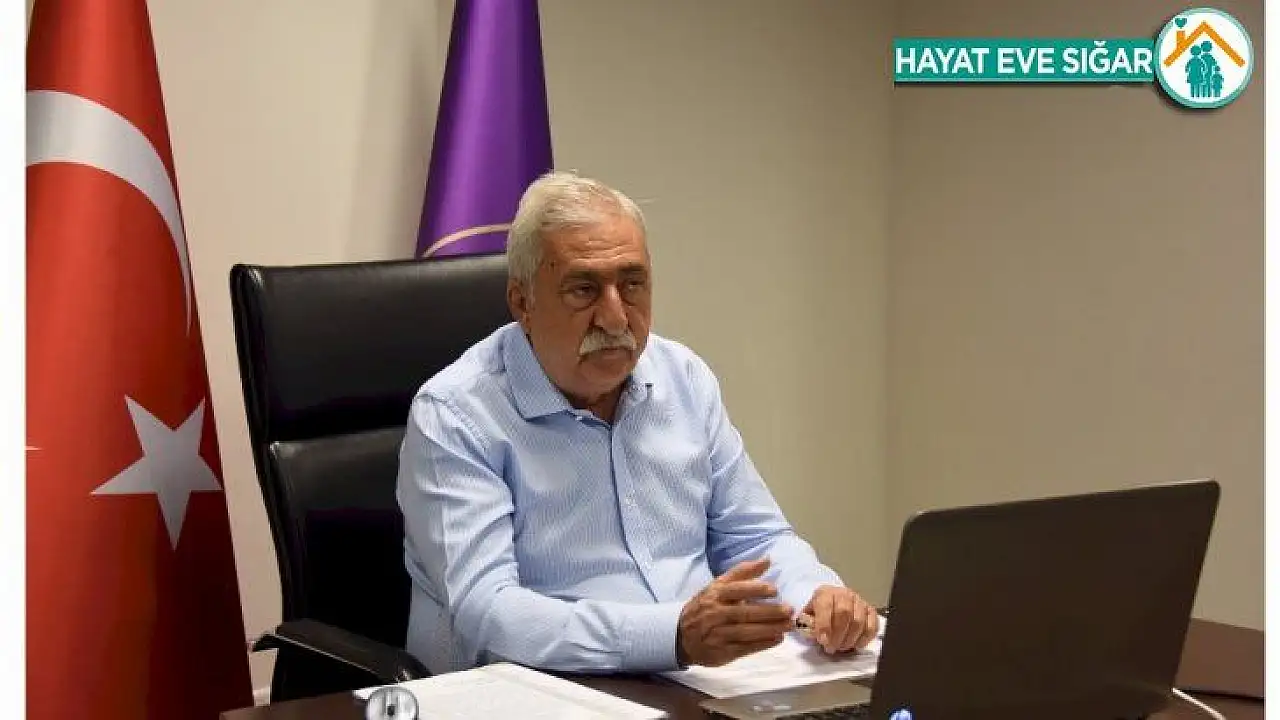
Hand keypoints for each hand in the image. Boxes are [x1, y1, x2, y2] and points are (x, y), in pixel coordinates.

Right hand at [676, 558, 793, 666]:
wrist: (681, 636)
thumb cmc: (706, 607)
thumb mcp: (718, 586)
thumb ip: (743, 572)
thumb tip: (767, 560)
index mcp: (715, 595)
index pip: (735, 590)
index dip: (755, 589)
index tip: (774, 590)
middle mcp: (715, 614)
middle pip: (744, 613)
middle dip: (769, 612)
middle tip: (789, 610)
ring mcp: (717, 634)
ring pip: (746, 631)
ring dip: (770, 629)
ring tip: (788, 625)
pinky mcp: (722, 652)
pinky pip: (745, 648)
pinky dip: (762, 644)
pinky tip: (777, 639)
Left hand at [801, 585, 877, 654]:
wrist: (833, 601)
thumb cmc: (820, 611)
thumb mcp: (808, 614)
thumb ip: (807, 623)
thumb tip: (811, 633)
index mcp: (826, 593)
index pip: (826, 606)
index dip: (824, 624)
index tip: (822, 640)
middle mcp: (845, 594)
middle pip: (845, 613)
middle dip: (837, 635)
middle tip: (831, 648)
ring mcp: (860, 602)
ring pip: (858, 621)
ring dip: (849, 639)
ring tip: (841, 647)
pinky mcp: (871, 611)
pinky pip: (872, 626)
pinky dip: (864, 639)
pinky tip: (855, 645)